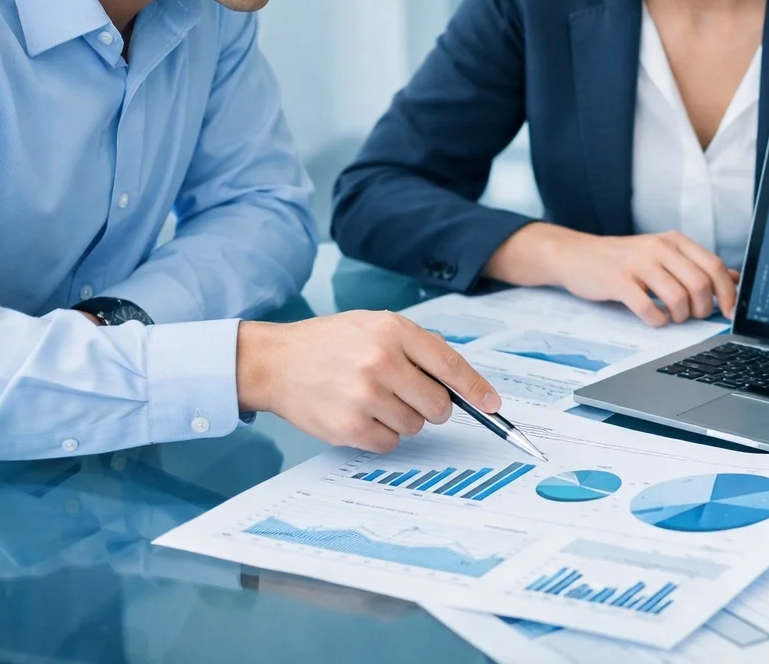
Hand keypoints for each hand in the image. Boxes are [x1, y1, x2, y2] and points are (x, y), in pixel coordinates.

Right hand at [236, 311, 500, 452]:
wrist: (275, 362)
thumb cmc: (331, 343)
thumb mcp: (375, 326)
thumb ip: (418, 348)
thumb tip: (462, 384)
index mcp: (392, 331)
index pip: (449, 364)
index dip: (476, 389)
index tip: (493, 405)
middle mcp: (380, 362)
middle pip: (438, 404)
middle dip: (434, 406)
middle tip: (411, 396)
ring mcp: (364, 396)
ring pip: (416, 426)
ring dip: (403, 418)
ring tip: (374, 399)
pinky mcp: (349, 427)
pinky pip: (390, 443)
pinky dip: (382, 434)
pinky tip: (361, 415)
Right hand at [485, 223, 736, 325]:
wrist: (576, 255)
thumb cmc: (623, 260)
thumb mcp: (662, 255)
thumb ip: (696, 266)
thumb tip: (735, 280)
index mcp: (674, 240)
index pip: (713, 265)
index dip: (726, 292)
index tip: (729, 312)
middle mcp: (658, 247)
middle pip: (699, 284)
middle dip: (703, 309)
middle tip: (694, 316)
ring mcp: (638, 263)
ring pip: (677, 298)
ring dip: (680, 316)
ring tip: (672, 317)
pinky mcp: (618, 281)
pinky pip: (648, 308)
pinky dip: (657, 320)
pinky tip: (654, 318)